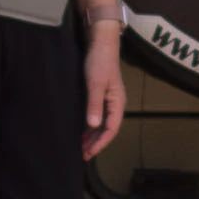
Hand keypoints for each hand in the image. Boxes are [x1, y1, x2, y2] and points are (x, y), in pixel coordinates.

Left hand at [81, 18, 128, 160]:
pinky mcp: (102, 95)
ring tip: (81, 146)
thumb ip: (94, 105)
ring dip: (93, 136)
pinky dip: (91, 126)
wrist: (101, 43)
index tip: (89, 153)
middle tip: (82, 155)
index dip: (100, 143)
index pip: (111, 129)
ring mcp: (109, 100)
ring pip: (103, 124)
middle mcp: (115, 104)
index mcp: (117, 103)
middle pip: (107, 129)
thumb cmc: (99, 62)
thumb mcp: (94, 84)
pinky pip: (98, 117)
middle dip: (96, 143)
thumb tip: (93, 126)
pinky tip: (83, 130)